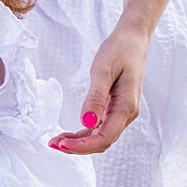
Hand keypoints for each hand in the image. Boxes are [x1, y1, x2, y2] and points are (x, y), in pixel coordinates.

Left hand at [48, 23, 149, 154]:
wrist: (133, 39)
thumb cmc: (119, 50)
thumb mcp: (103, 70)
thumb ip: (95, 98)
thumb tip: (86, 123)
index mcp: (126, 107)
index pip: (104, 138)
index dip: (83, 146)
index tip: (62, 145)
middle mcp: (127, 115)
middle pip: (102, 142)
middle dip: (78, 147)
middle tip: (53, 144)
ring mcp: (123, 113)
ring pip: (101, 137)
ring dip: (80, 142)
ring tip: (57, 140)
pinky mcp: (116, 109)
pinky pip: (100, 128)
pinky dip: (85, 133)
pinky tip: (70, 134)